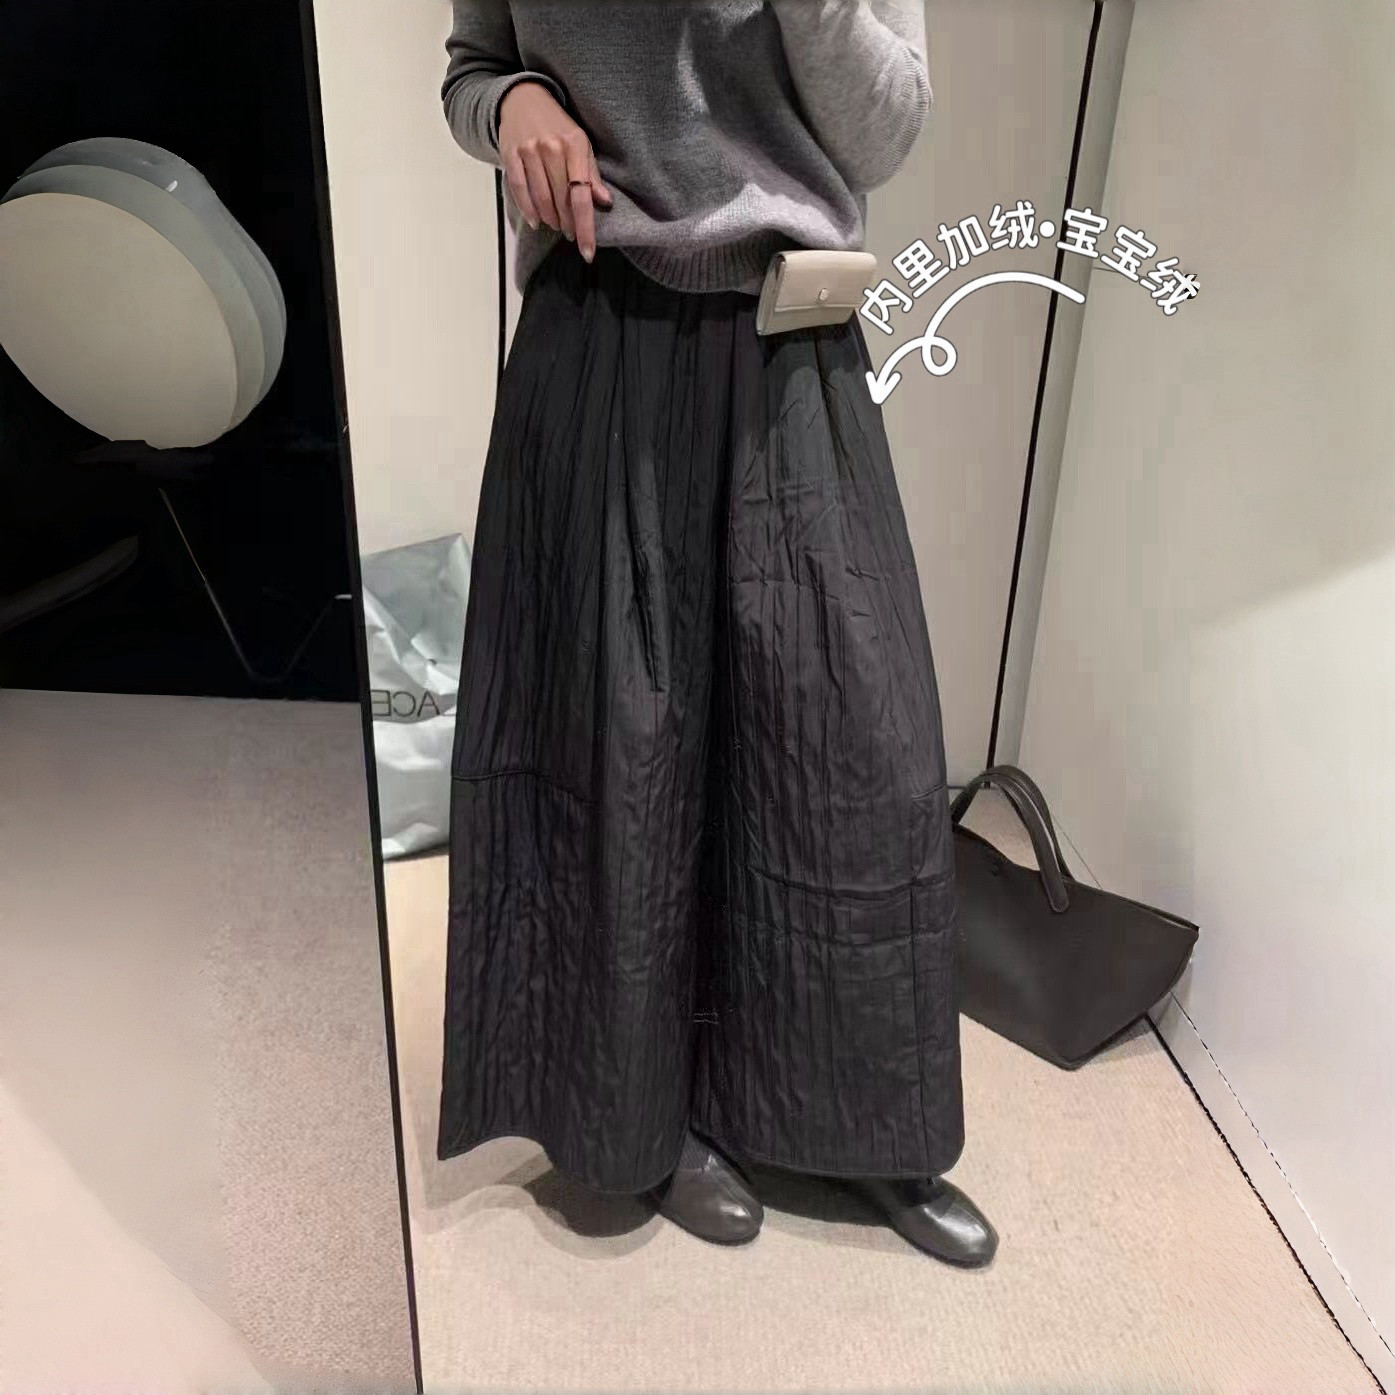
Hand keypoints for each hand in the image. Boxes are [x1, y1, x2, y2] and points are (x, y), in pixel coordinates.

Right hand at [498, 80, 612, 261]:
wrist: (523, 99)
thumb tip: (605, 202)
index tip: (587, 252)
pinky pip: (518, 189)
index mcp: (575, 145)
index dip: (585, 227)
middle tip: (571, 234)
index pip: (582, 195)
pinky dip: (528, 210)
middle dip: (568, 224)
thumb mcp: (581, 144)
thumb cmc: (558, 126)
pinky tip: (536, 221)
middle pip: (561, 200)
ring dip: (550, 219)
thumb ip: (591, 174)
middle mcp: (552, 147)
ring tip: (556, 226)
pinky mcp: (510, 154)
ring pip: (541, 198)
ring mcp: (529, 150)